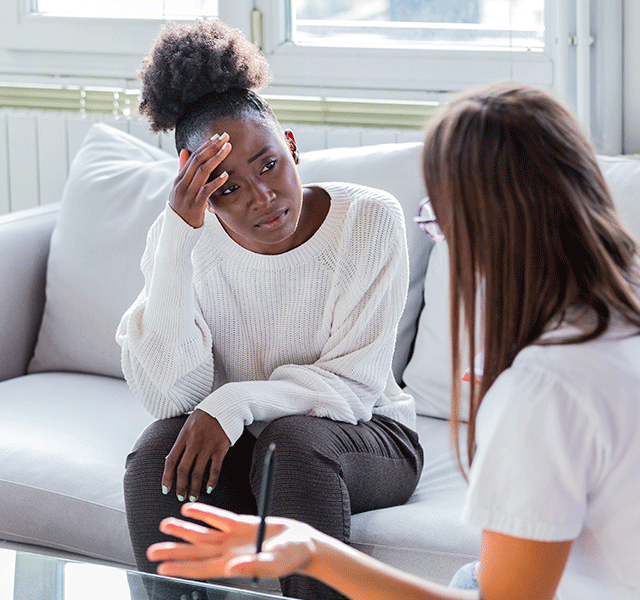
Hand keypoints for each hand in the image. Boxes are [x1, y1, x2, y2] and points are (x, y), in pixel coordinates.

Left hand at [147, 504, 315, 580]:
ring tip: (164, 525)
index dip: (181, 566)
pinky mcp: (240, 523)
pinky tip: (188, 510)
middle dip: (173, 549)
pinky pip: (217, 517)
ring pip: (202, 533)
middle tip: (151, 549)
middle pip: (196, 550)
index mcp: (232, 565)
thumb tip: (232, 567)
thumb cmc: (290, 558)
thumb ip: (252, 565)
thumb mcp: (273, 564)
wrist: (301, 542)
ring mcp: (232, 537)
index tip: (162, 566)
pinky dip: (202, 512)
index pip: (201, 567)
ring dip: (183, 529)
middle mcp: (228, 552)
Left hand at [162, 409, 230, 501]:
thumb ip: (182, 441)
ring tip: (193, 497)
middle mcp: (194, 443)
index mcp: (183, 436)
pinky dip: (212, 481)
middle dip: (180, 486)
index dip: (167, 477)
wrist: (224, 405)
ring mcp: (208, 446)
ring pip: (198, 472)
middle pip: (184, 470)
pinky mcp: (221, 448)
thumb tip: (174, 460)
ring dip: (194, 488)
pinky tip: (209, 488)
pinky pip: (215, 469)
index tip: (165, 489)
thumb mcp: (188, 424)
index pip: (171, 460)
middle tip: (180, 496)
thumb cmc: (205, 415)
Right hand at [170, 133, 231, 227]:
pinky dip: (216, 182)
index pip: (193, 157)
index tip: (217, 136)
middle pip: (197, 161)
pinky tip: (226, 175)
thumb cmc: (183, 208)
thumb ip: (183, 171)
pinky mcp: (195, 205)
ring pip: (201, 172)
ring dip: (216, 158)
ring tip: (227, 149)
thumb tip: (184, 150)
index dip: (205, 146)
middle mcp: (182, 184)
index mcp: (179, 179)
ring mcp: (188, 194)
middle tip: (225, 137)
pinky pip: (206, 191)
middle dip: (212, 147)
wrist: (177, 231)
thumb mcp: (181, 189)